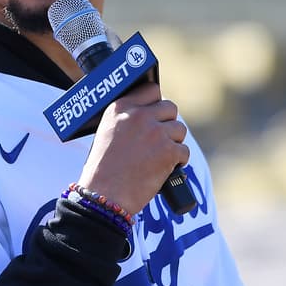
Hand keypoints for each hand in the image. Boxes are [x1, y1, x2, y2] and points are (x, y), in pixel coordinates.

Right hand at [79, 82, 189, 215]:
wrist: (105, 195)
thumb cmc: (102, 169)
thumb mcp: (106, 134)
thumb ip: (126, 120)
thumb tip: (150, 115)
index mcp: (120, 108)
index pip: (151, 90)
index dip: (156, 102)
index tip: (155, 112)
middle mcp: (138, 116)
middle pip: (170, 108)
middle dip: (167, 123)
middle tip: (158, 139)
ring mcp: (155, 133)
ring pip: (180, 130)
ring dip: (173, 142)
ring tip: (158, 157)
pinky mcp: (169, 151)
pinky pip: (184, 151)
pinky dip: (176, 162)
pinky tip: (162, 169)